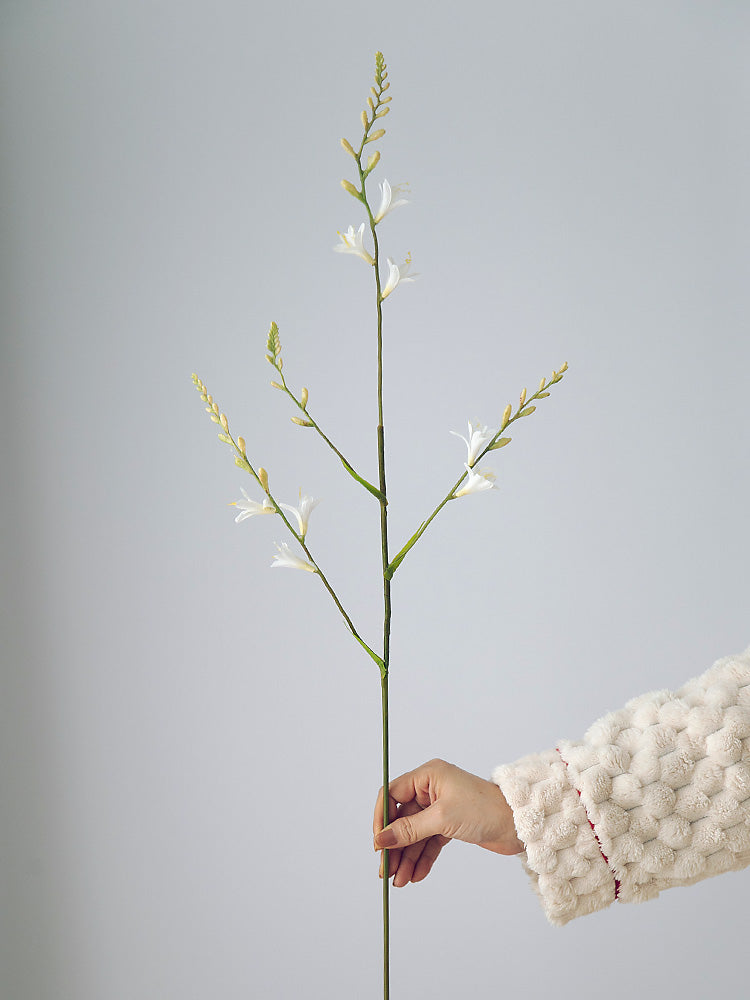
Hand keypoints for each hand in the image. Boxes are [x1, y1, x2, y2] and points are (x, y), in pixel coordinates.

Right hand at [373, 758, 522, 886]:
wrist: (518, 824)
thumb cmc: (484, 809)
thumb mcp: (442, 819)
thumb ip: (409, 830)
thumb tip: (382, 840)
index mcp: (428, 776)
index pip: (392, 794)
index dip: (382, 819)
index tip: (378, 844)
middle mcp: (431, 789)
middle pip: (402, 819)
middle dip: (395, 846)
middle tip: (386, 871)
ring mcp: (440, 807)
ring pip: (415, 834)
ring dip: (407, 858)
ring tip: (400, 881)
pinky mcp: (450, 824)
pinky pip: (429, 842)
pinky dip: (422, 858)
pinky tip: (416, 876)